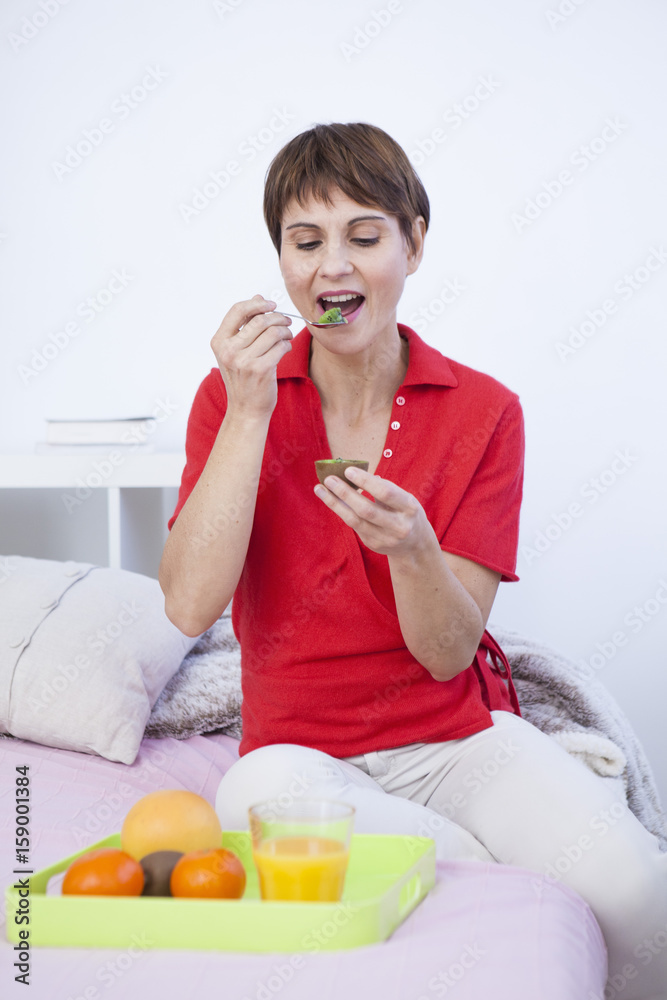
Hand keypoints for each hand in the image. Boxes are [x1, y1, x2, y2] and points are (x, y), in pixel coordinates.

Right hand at [210, 294, 292, 418]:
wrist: (246, 409)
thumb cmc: (243, 378)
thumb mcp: (236, 350)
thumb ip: (245, 324)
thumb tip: (257, 297)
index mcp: (219, 342)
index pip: (238, 310)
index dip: (257, 304)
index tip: (271, 305)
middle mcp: (229, 350)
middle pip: (259, 320)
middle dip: (278, 318)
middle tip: (286, 321)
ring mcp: (244, 361)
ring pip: (273, 333)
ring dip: (285, 331)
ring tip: (286, 336)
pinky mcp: (260, 370)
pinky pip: (280, 347)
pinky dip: (287, 345)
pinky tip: (285, 349)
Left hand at [314, 466, 430, 558]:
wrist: (415, 546)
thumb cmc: (406, 513)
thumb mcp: (403, 499)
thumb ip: (383, 488)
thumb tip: (354, 474)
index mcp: (409, 508)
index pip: (385, 492)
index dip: (365, 481)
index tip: (348, 470)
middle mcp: (398, 526)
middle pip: (366, 509)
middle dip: (345, 493)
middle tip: (329, 479)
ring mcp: (385, 538)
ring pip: (355, 521)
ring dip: (334, 504)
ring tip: (320, 489)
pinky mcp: (373, 544)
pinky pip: (353, 526)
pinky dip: (341, 511)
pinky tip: (331, 500)